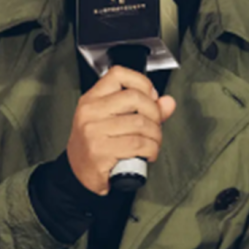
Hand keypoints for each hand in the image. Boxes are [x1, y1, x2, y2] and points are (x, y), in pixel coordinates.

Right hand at [67, 64, 175, 194]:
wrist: (80, 174)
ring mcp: (93, 131)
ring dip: (155, 136)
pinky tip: (147, 153)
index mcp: (92, 99)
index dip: (142, 82)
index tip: (151, 96)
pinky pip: (138, 144)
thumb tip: (168, 102)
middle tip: (155, 125)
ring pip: (140, 123)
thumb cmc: (97, 145)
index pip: (118, 74)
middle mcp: (90, 112)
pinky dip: (151, 150)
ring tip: (152, 142)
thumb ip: (143, 109)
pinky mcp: (100, 151)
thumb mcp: (113, 121)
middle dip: (154, 113)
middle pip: (135, 97)